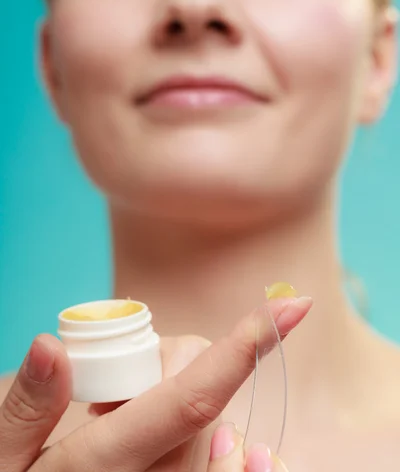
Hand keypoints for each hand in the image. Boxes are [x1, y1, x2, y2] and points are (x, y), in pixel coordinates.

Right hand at [0, 296, 310, 470]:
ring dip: (180, 395)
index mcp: (107, 463)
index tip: (291, 306)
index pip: (191, 400)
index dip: (244, 348)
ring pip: (214, 419)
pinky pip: (220, 447)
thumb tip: (50, 345)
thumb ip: (27, 405)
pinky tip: (164, 431)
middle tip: (113, 388)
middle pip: (206, 398)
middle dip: (176, 365)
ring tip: (121, 417)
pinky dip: (205, 423)